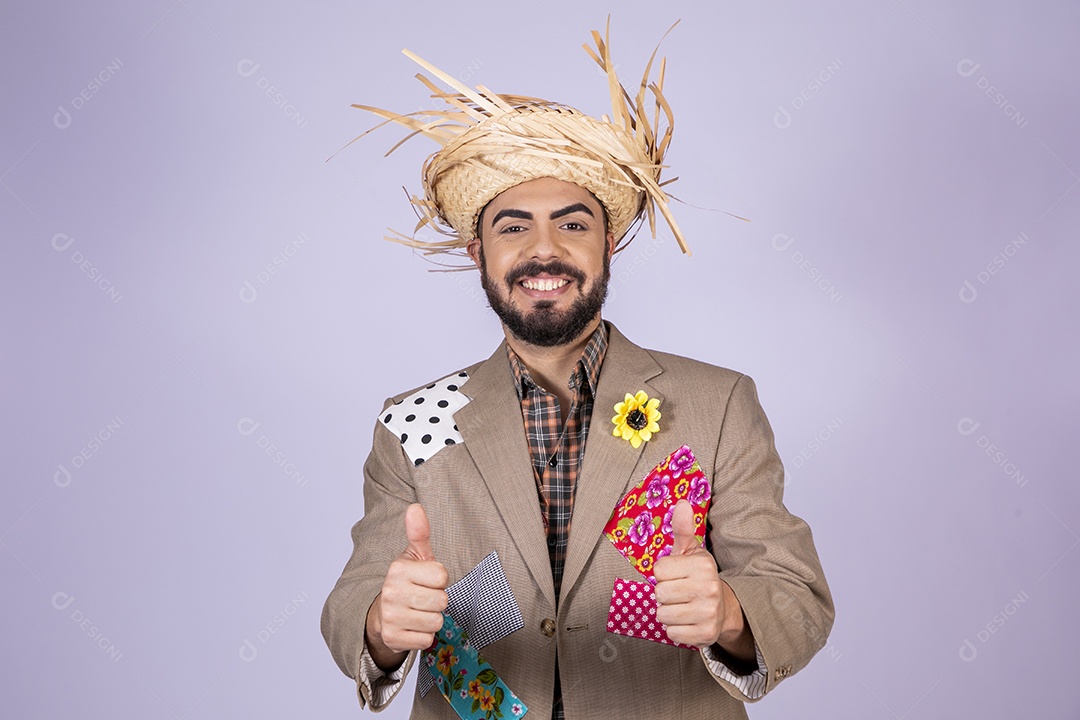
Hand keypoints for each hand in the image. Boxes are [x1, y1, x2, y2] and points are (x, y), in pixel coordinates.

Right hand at [365, 504, 449, 668]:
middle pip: (441, 601)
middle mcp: (391, 592)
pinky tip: (412, 626)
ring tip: (418, 611)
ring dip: (431, 619)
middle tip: (424, 597)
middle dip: (437, 601)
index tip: (427, 580)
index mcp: (398, 569)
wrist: (384, 613)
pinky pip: (426, 640)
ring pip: (435, 622)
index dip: (440, 580)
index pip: (442, 577)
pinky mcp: (392, 638)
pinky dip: (424, 636)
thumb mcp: (415, 556)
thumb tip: (415, 508)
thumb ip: (419, 533)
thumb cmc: (408, 581)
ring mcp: (390, 616)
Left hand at [653, 500, 752, 657]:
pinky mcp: (705, 634)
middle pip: (659, 593)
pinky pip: (671, 633)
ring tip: (683, 606)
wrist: (722, 609)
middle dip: (664, 594)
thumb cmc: (698, 577)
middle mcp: (708, 588)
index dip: (663, 574)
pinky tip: (687, 621)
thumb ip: (682, 529)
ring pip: (662, 614)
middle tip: (679, 593)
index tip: (677, 575)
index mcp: (703, 565)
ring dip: (668, 612)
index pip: (658, 570)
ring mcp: (708, 612)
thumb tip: (681, 503)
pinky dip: (675, 630)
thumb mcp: (690, 551)